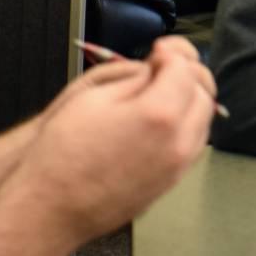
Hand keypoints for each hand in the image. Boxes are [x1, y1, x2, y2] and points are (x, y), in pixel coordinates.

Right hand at [11, 45, 213, 243]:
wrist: (51, 205)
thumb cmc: (63, 149)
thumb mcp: (93, 94)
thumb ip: (135, 76)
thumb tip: (157, 68)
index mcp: (159, 114)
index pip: (185, 69)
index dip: (173, 52)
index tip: (156, 49)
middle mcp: (178, 142)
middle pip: (204, 94)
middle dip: (188, 74)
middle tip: (162, 67)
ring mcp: (177, 168)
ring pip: (203, 122)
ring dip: (191, 100)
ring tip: (163, 91)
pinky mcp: (170, 185)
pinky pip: (192, 147)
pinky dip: (185, 126)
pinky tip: (161, 120)